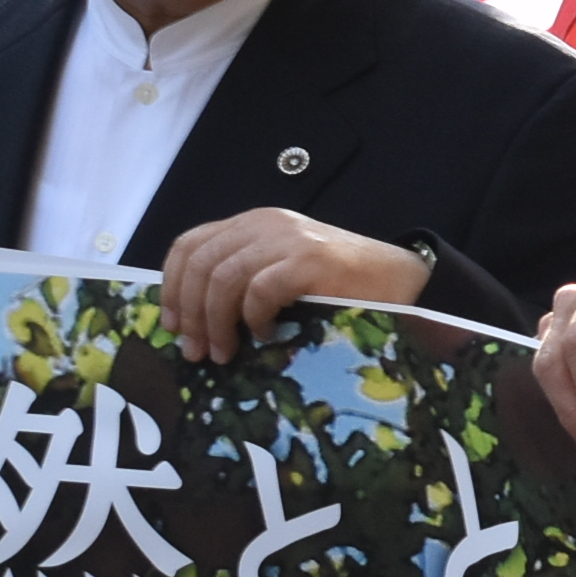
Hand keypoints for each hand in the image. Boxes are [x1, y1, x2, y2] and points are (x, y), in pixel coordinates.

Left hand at [156, 210, 427, 362]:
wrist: (403, 280)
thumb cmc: (342, 285)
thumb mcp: (282, 270)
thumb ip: (244, 277)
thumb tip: (193, 319)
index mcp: (254, 223)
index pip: (189, 245)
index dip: (172, 287)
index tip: (172, 325)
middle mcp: (265, 224)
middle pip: (200, 265)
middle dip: (189, 313)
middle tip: (196, 351)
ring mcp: (288, 239)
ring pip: (222, 279)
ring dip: (215, 323)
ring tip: (224, 353)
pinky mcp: (309, 260)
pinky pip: (259, 291)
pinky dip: (253, 319)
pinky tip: (264, 336)